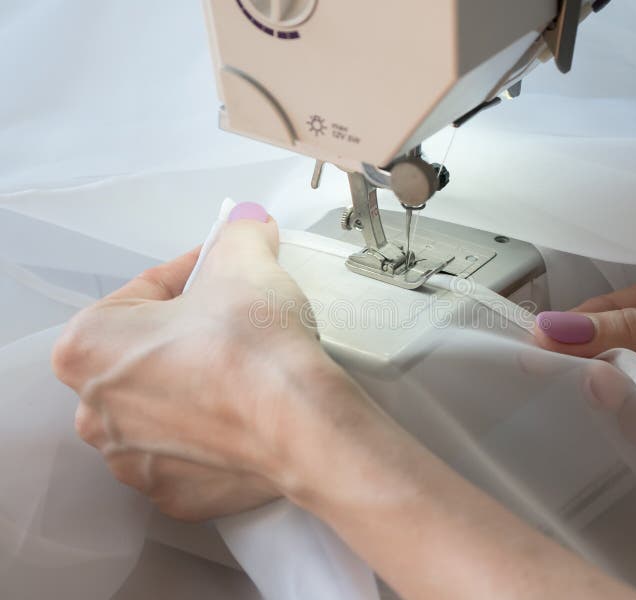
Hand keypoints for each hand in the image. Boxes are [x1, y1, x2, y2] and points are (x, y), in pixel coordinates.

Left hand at [51, 204, 362, 520]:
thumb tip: (247, 226)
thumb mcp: (243, 261)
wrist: (303, 427)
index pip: (144, 292)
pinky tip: (245, 412)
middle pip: (148, 352)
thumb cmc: (255, 347)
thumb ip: (237, 234)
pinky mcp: (174, 495)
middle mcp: (96, 411)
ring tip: (243, 368)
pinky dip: (212, 432)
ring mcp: (133, 460)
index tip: (223, 270)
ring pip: (166, 405)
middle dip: (187, 331)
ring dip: (196, 383)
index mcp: (87, 347)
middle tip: (234, 318)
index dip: (192, 273)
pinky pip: (189, 451)